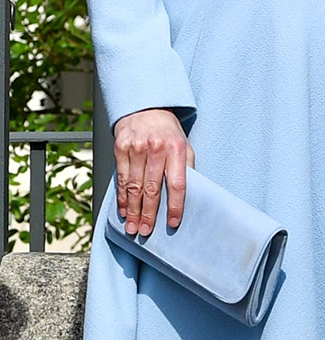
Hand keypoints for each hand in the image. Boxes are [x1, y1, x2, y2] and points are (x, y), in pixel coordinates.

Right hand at [113, 108, 194, 236]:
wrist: (145, 107)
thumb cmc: (167, 131)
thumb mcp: (184, 145)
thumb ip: (185, 169)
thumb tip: (188, 196)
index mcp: (176, 149)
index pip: (177, 184)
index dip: (175, 206)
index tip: (173, 223)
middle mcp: (155, 148)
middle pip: (152, 188)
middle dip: (149, 214)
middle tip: (146, 231)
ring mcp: (136, 148)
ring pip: (133, 186)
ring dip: (133, 210)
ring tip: (133, 227)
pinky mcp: (120, 148)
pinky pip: (120, 178)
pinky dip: (122, 197)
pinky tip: (123, 210)